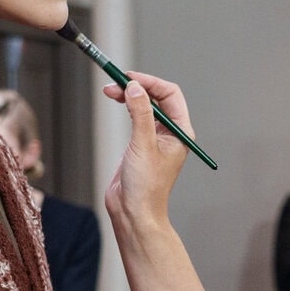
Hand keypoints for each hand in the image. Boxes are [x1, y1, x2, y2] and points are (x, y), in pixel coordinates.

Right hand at [102, 72, 195, 235]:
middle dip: (137, 87)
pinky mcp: (139, 144)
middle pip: (156, 97)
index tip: (130, 78)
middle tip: (115, 82)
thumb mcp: (143, 145)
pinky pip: (134, 116)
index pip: (170, 95)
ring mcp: (154, 138)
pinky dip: (124, 106)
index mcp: (180, 132)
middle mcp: (169, 133)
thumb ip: (140, 114)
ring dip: (128, 95)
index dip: (150, 83)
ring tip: (109, 90)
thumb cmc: (146, 187)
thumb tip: (135, 87)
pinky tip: (115, 102)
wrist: (133, 213)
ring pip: (143, 105)